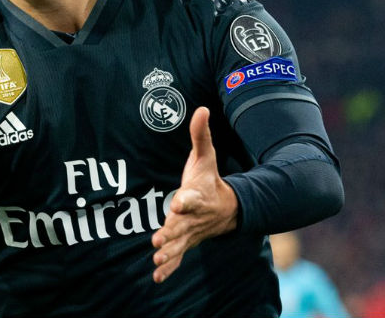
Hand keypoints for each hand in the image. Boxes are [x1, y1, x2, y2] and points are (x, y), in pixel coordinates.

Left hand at [151, 107, 238, 282]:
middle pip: (182, 225)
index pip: (191, 197)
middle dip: (171, 233)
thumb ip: (200, 135)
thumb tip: (201, 108)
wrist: (228, 209)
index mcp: (197, 195)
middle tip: (158, 241)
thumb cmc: (209, 180)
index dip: (184, 201)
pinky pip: (179, 258)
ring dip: (169, 253)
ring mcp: (190, 232)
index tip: (177, 204)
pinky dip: (169, 268)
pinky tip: (157, 277)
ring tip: (157, 259)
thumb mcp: (205, 157)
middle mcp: (194, 217)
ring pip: (179, 244)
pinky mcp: (186, 243)